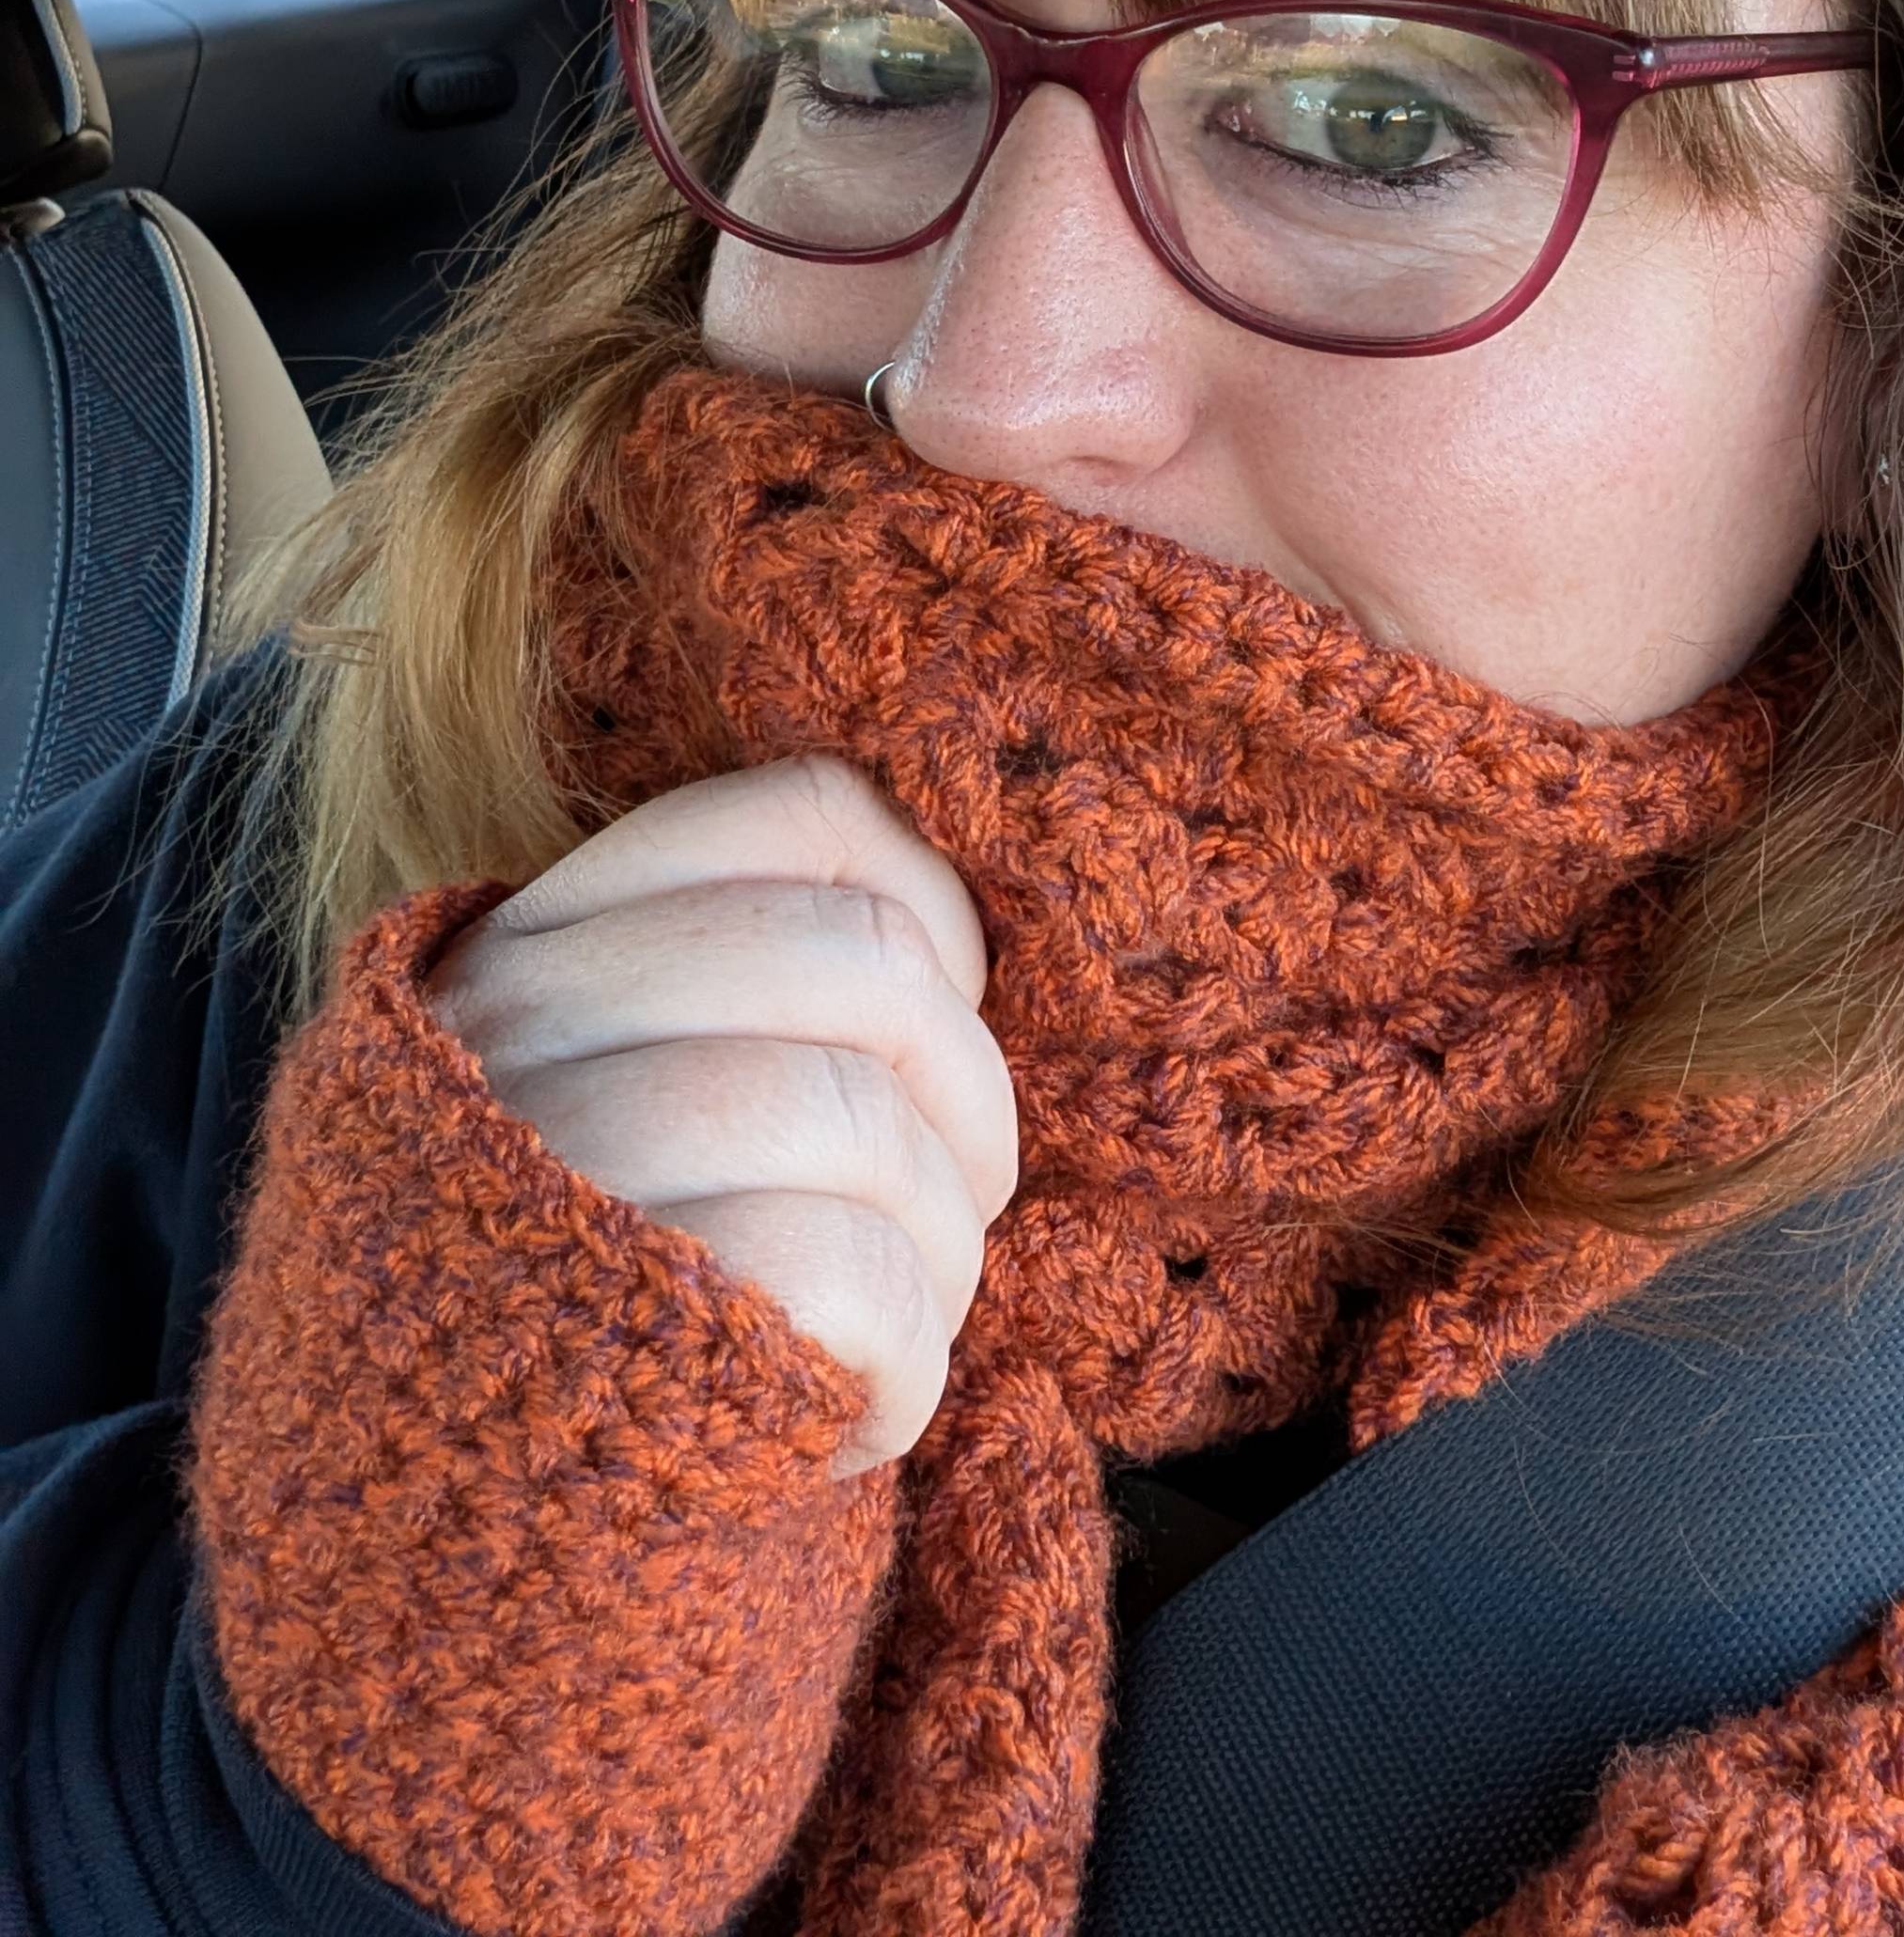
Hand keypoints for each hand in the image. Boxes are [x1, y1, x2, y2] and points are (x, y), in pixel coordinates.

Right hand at [425, 757, 1017, 1476]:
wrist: (418, 1611)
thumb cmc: (570, 1336)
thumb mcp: (590, 1117)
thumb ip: (724, 999)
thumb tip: (941, 927)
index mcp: (521, 956)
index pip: (801, 812)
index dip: (929, 902)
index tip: (937, 1013)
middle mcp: (513, 1037)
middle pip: (864, 959)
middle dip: (967, 1091)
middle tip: (950, 1198)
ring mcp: (552, 1176)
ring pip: (867, 1117)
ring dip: (941, 1244)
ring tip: (883, 1326)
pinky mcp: (618, 1330)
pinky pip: (861, 1278)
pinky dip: (905, 1368)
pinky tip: (840, 1426)